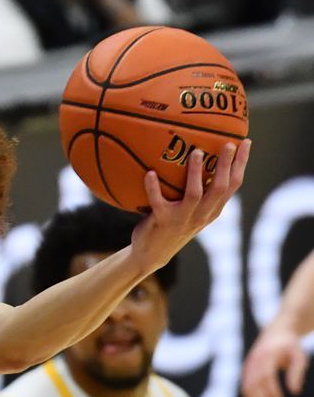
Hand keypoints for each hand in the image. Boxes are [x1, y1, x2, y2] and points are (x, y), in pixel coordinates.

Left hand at [131, 139, 249, 272]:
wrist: (151, 254)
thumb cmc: (172, 225)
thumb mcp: (192, 210)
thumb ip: (199, 190)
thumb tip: (199, 155)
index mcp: (213, 209)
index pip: (233, 184)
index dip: (241, 163)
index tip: (245, 142)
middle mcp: (203, 214)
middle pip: (220, 187)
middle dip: (225, 164)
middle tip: (227, 143)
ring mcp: (183, 219)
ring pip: (195, 194)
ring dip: (195, 173)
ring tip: (196, 152)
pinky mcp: (163, 221)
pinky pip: (158, 201)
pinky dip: (153, 187)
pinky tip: (150, 173)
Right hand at [242, 324, 307, 396]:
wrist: (276, 333)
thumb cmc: (290, 347)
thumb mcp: (299, 357)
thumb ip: (297, 373)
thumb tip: (295, 392)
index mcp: (266, 355)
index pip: (266, 376)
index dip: (272, 392)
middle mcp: (254, 361)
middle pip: (254, 385)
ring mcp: (248, 365)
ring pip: (247, 388)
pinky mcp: (246, 370)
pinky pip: (246, 387)